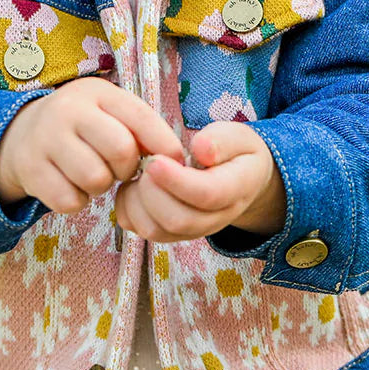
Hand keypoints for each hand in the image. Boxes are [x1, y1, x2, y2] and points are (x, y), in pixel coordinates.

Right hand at [0, 77, 184, 213]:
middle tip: (118, 168)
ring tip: (93, 173)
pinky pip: (70, 201)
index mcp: (97, 92)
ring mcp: (46, 138)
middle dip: (127, 168)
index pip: (141, 117)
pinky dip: (77, 200)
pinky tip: (72, 185)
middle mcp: (68, 109)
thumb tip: (174, 160)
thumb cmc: (83, 126)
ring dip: (101, 186)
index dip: (163, 145)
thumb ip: (140, 129)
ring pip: (96, 179)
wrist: (22, 134)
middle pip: (121, 151)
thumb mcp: (109, 113)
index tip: (172, 162)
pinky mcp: (30, 169)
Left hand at [114, 121, 285, 242]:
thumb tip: (201, 149)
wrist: (240, 179)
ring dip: (138, 200)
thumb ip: (222, 140)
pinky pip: (140, 229)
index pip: (208, 194)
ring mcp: (191, 230)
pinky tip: (135, 184)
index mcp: (236, 189)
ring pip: (156, 230)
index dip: (177, 180)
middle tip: (148, 161)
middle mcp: (215, 218)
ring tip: (142, 172)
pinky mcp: (169, 233)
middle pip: (178, 219)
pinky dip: (128, 207)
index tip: (156, 160)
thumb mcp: (239, 136)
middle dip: (153, 190)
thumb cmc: (235, 153)